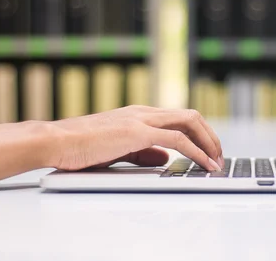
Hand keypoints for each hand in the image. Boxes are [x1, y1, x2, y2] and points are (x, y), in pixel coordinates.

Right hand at [47, 105, 223, 171]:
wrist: (57, 141)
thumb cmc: (81, 147)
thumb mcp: (118, 150)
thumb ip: (142, 152)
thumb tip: (165, 158)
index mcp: (139, 114)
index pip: (179, 118)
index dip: (199, 133)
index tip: (208, 151)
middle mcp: (144, 112)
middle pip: (190, 116)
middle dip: (210, 136)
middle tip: (219, 156)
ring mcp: (142, 119)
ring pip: (189, 122)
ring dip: (208, 142)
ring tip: (217, 162)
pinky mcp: (138, 131)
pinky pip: (177, 139)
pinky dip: (196, 151)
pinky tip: (203, 163)